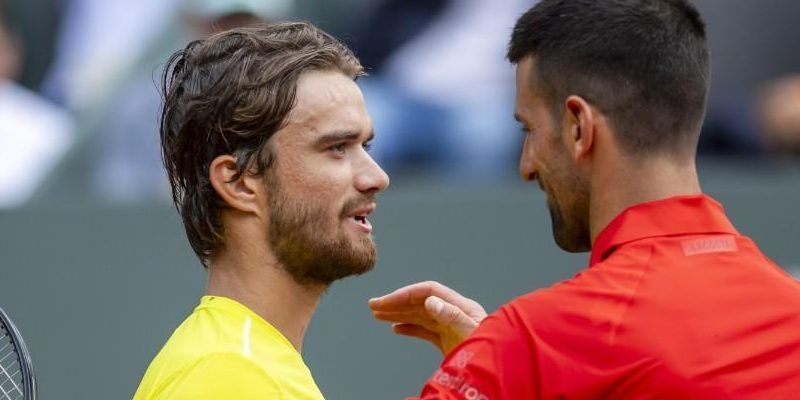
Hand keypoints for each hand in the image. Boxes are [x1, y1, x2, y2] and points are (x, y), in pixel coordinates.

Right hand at [368, 281, 486, 354]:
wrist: (501, 372)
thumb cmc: (492, 352)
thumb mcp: (472, 333)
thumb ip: (452, 317)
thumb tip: (430, 301)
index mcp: (462, 307)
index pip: (428, 292)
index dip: (406, 294)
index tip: (386, 301)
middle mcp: (455, 314)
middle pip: (421, 302)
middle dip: (397, 302)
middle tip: (373, 305)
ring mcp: (451, 328)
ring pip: (420, 316)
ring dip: (398, 314)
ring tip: (377, 315)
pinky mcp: (449, 342)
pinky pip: (425, 331)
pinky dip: (409, 329)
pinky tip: (396, 329)